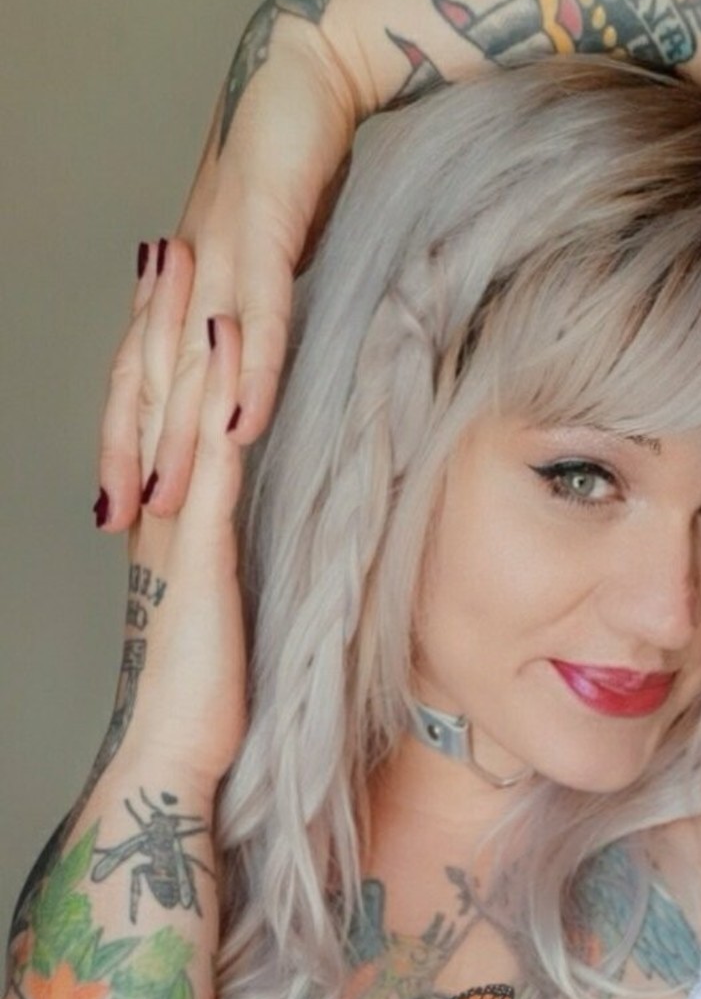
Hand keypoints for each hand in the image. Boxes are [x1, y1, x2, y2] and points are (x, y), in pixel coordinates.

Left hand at [98, 12, 357, 530]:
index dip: (123, 440)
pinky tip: (246, 425)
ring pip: (194, 361)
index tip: (117, 505)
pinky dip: (250, 376)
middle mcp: (186, 279)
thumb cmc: (283, 174)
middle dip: (139, 456)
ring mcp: (221, 260)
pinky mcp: (264, 235)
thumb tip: (243, 375)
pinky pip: (259, 318)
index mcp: (182, 287)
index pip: (137, 375)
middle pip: (152, 381)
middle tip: (129, 523)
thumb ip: (245, 319)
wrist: (300, 83)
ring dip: (183, 436)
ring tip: (174, 498)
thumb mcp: (256, 260)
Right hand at [112, 244, 249, 789]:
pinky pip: (210, 466)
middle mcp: (166, 518)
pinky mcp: (201, 558)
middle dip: (162, 325)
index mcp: (173, 529)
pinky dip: (216, 408)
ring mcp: (179, 534)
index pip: (169, 427)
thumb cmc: (207, 693)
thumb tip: (242, 534)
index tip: (175, 297)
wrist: (179, 750)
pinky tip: (226, 355)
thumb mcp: (221, 612)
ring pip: (179, 420)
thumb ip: (228, 564)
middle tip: (163, 248)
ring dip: (183, 343)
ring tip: (184, 267)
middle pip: (162, 405)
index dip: (168, 360)